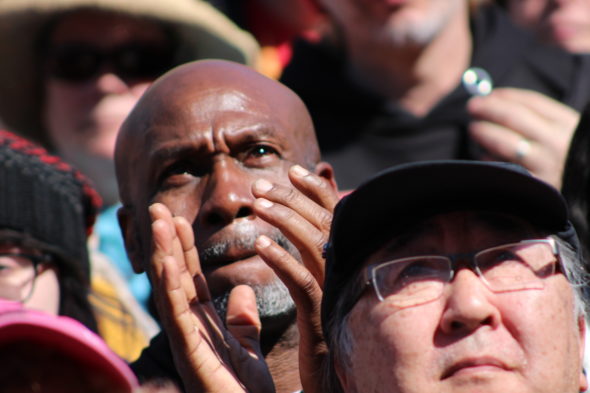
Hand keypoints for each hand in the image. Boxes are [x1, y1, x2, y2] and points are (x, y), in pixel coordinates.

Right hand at [148, 203, 274, 392]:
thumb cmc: (245, 392)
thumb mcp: (246, 346)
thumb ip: (242, 319)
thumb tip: (242, 291)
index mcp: (201, 324)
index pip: (189, 277)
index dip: (183, 247)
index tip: (178, 217)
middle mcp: (188, 329)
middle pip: (174, 277)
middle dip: (165, 242)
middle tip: (157, 208)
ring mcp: (185, 340)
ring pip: (169, 289)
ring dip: (162, 253)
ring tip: (158, 220)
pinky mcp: (189, 354)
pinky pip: (177, 314)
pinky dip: (169, 286)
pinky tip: (166, 259)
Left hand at [251, 164, 338, 392]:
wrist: (337, 378)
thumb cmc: (327, 328)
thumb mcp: (324, 285)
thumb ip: (318, 254)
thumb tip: (310, 231)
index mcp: (345, 259)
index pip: (336, 214)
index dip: (317, 189)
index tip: (294, 170)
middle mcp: (345, 269)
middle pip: (324, 222)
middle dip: (292, 197)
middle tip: (260, 185)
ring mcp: (335, 291)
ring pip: (314, 244)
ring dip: (284, 220)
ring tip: (257, 204)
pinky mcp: (320, 315)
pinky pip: (302, 281)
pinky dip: (281, 259)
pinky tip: (259, 245)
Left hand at [468, 87, 579, 188]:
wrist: (585, 187)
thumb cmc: (573, 156)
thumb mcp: (569, 132)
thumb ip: (542, 119)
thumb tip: (500, 103)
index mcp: (568, 124)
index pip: (531, 102)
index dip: (506, 96)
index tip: (489, 94)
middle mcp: (557, 143)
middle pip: (514, 118)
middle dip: (489, 109)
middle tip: (473, 106)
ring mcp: (545, 166)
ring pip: (505, 143)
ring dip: (484, 132)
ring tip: (474, 129)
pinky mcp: (534, 187)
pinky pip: (505, 169)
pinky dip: (490, 160)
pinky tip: (483, 155)